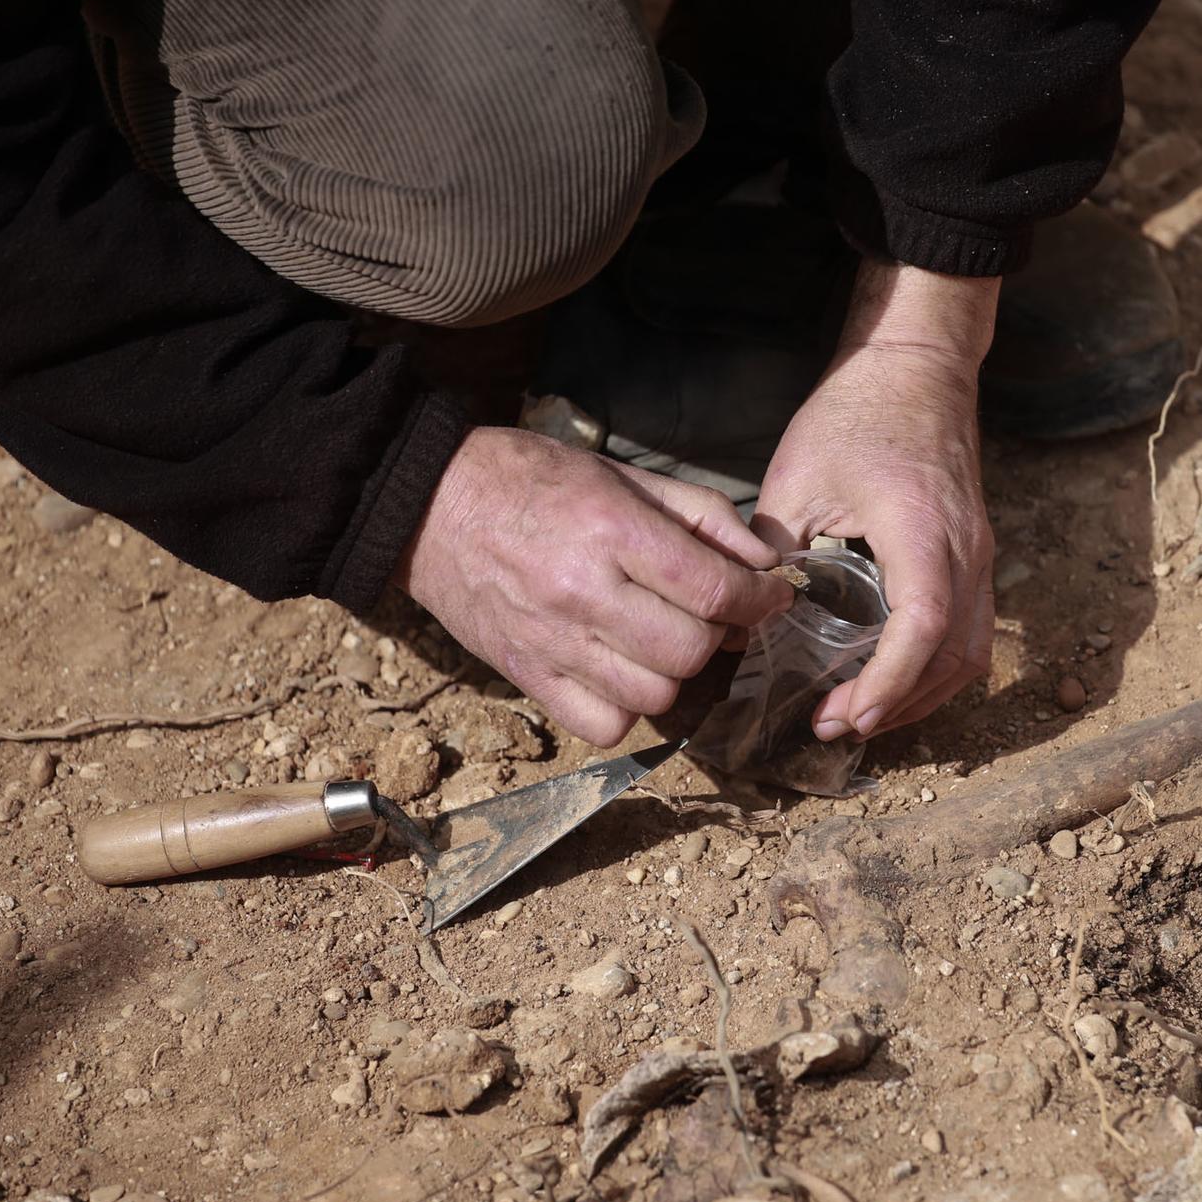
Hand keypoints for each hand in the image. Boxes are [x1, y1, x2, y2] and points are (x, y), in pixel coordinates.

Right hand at [398, 427, 793, 745]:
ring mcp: (552, 643)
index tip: (771, 596)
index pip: (714, 590)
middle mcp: (583, 594)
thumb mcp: (624, 475)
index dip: (760, 600)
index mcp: (611, 532)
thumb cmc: (531, 480)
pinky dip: (626, 708)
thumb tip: (764, 561)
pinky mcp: (527, 676)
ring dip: (675, 672)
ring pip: (655, 695)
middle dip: (719, 634)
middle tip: (711, 613)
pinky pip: (604, 726)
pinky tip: (621, 671)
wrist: (430, 505)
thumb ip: (702, 515)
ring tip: (662, 638)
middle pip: (690, 650)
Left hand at [753, 261, 997, 739]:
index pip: (924, 623)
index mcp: (920, 527)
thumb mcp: (797, 474)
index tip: (847, 714)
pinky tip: (888, 680)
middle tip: (836, 726)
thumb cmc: (855, 412)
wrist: (915, 367)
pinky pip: (968, 632)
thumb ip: (776, 547)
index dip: (889, 679)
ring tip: (859, 715)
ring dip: (920, 695)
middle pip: (955, 655)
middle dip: (898, 703)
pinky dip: (933, 669)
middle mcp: (964, 548)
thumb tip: (749, 613)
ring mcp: (978, 553)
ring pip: (969, 652)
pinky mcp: (974, 556)